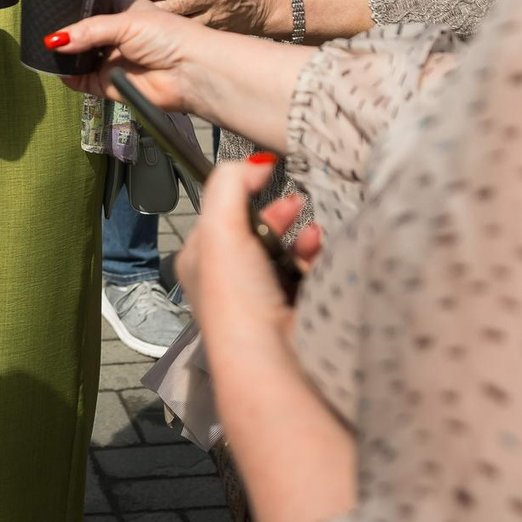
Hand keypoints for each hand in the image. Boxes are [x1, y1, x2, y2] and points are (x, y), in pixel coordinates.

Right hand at [36, 0, 208, 106]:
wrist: (191, 72)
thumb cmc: (171, 37)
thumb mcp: (126, 22)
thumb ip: (89, 29)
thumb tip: (56, 39)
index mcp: (124, 11)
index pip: (91, 4)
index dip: (72, 4)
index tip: (50, 1)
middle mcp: (117, 36)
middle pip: (81, 32)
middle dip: (63, 32)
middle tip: (41, 27)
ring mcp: (112, 60)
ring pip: (78, 57)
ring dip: (62, 54)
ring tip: (46, 47)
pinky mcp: (110, 84)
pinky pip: (81, 82)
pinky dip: (67, 77)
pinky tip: (56, 69)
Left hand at [140, 0, 284, 33]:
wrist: (266, 2)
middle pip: (181, 2)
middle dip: (154, 7)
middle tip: (132, 8)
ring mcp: (217, 14)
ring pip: (184, 22)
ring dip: (161, 23)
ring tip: (140, 23)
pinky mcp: (217, 31)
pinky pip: (193, 34)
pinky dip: (175, 35)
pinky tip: (158, 36)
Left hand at [174, 155, 322, 351]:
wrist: (272, 358)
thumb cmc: (236, 298)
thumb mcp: (220, 227)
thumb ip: (231, 183)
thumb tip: (256, 163)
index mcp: (200, 261)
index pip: (220, 217)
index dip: (242, 195)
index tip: (265, 180)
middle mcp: (228, 282)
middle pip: (256, 234)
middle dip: (279, 215)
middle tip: (296, 204)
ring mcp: (262, 299)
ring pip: (286, 254)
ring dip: (302, 237)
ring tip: (313, 231)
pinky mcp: (294, 312)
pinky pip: (308, 276)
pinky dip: (317, 262)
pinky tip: (321, 253)